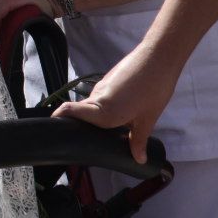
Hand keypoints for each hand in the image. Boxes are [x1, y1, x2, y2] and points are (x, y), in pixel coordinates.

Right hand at [54, 41, 179, 163]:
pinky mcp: (106, 80)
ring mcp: (99, 88)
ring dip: (96, 116)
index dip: (59, 120)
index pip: (69, 112)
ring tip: (112, 127)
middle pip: (78, 113)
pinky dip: (103, 106)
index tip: (58, 133)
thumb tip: (139, 160)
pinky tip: (122, 110)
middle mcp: (96, 99)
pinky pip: (99, 98)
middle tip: (89, 138)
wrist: (158, 57)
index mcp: (103, 112)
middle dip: (79, 124)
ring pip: (90, 106)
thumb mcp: (148, 117)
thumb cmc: (155, 89)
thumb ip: (139, 139)